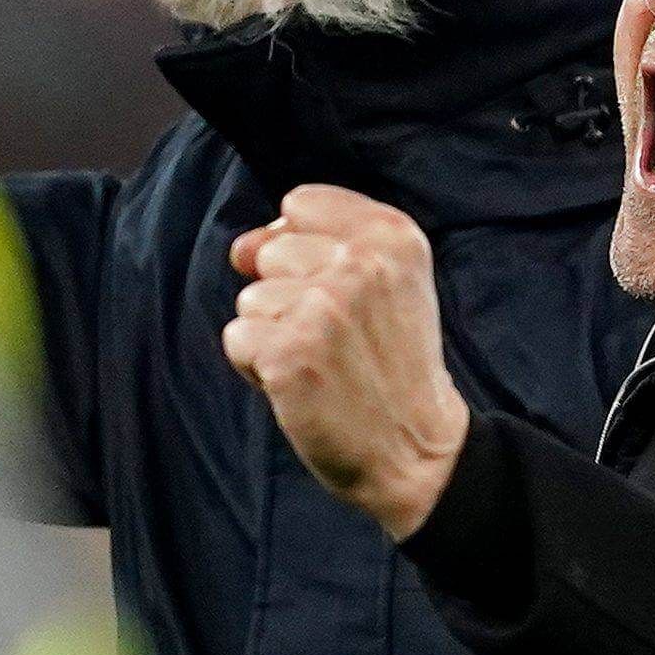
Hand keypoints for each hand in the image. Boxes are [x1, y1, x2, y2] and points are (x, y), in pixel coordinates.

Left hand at [222, 186, 469, 540]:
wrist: (417, 450)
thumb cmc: (392, 364)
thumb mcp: (388, 283)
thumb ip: (320, 243)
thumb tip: (241, 248)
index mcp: (393, 235)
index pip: (301, 204)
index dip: (302, 248)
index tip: (337, 290)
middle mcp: (361, 263)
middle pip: (271, 252)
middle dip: (287, 296)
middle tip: (337, 339)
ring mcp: (324, 307)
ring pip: (251, 299)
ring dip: (273, 335)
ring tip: (323, 364)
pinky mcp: (289, 353)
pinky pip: (237, 339)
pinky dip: (258, 368)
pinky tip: (302, 386)